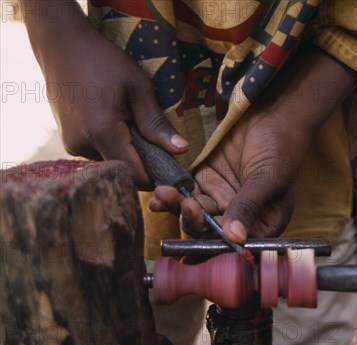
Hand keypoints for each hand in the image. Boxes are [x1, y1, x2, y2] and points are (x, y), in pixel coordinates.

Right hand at [22, 0, 187, 188]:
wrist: (61, 45)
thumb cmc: (104, 61)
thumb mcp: (139, 88)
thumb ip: (157, 124)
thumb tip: (182, 150)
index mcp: (102, 132)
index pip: (135, 175)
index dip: (157, 176)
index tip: (173, 169)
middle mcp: (82, 145)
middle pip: (123, 171)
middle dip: (143, 164)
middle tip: (158, 144)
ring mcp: (72, 145)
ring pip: (111, 163)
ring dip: (127, 154)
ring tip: (134, 127)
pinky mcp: (68, 142)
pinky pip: (99, 154)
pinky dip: (113, 147)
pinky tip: (118, 124)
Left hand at [150, 44, 356, 241]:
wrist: (274, 113)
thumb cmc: (282, 148)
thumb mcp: (269, 178)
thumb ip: (249, 206)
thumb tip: (235, 237)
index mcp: (262, 223)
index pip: (236, 244)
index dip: (215, 244)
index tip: (198, 236)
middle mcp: (240, 216)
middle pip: (211, 230)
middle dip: (194, 222)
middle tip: (185, 206)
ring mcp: (221, 198)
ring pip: (195, 213)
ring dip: (178, 208)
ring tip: (163, 196)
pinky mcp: (206, 180)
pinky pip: (187, 193)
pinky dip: (173, 195)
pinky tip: (159, 193)